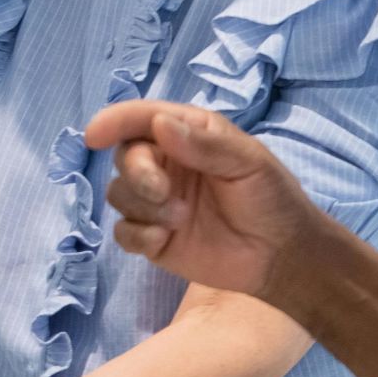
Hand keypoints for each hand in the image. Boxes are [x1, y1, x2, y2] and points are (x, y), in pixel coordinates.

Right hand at [88, 101, 326, 301]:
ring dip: (143, 207)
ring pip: (118, 194)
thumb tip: (159, 124)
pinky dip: (138, 235)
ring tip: (181, 220)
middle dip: (137, 172)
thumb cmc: (272, 199)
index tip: (94, 134)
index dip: (115, 121)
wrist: (283, 257)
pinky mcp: (152, 238)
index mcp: (186, 135)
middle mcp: (165, 164)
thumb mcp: (249, 162)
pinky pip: (123, 232)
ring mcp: (157, 202)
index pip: (142, 119)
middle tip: (162, 191)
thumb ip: (205, 144)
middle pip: (124, 157)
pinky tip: (164, 241)